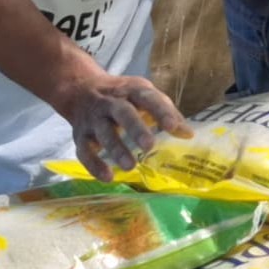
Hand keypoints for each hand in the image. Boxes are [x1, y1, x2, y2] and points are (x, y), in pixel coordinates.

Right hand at [56, 69, 187, 179]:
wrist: (80, 90)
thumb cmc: (123, 97)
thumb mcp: (144, 95)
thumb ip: (166, 112)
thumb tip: (188, 134)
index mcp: (132, 90)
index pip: (148, 97)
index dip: (161, 111)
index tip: (173, 128)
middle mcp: (111, 102)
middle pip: (122, 113)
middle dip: (135, 128)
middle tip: (149, 145)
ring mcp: (94, 119)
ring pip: (103, 132)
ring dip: (116, 149)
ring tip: (131, 166)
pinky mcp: (79, 135)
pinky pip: (84, 151)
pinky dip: (94, 165)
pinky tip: (108, 178)